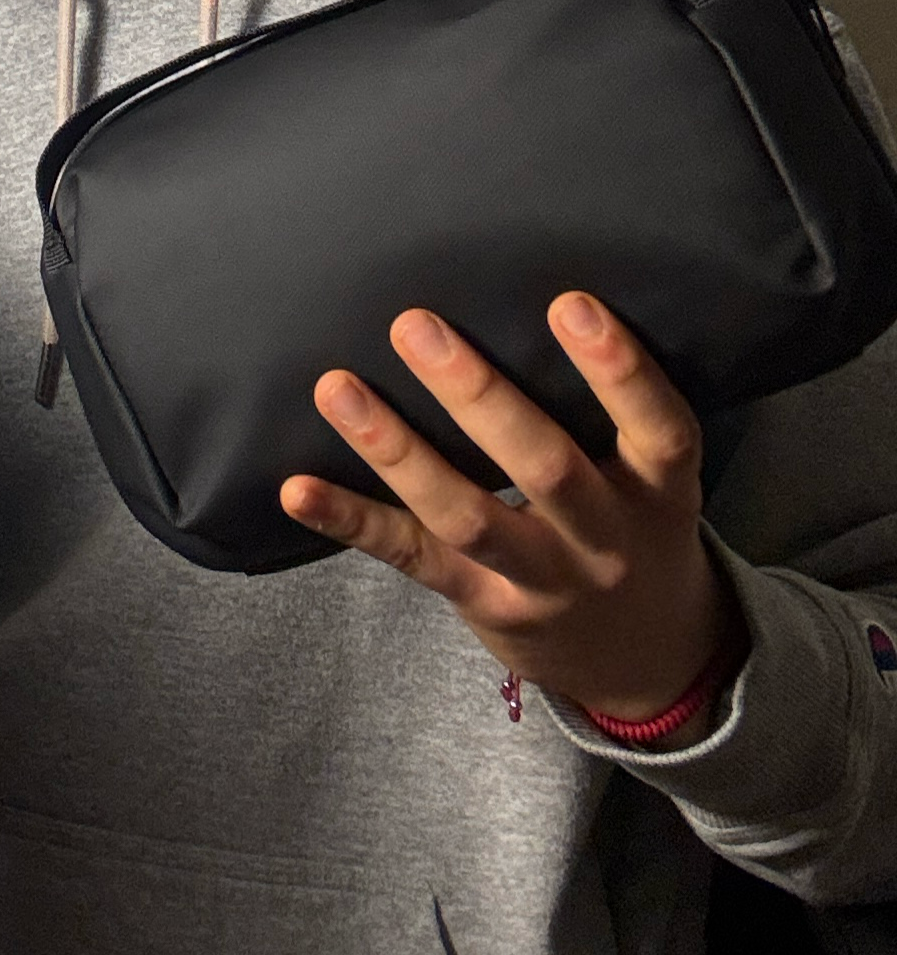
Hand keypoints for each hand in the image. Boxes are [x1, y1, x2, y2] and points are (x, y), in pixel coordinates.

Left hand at [280, 293, 745, 733]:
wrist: (646, 661)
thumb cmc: (632, 528)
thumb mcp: (653, 480)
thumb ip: (610, 412)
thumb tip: (530, 292)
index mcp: (659, 494)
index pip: (660, 432)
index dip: (621, 372)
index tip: (570, 303)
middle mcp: (604, 540)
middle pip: (545, 467)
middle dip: (479, 396)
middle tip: (415, 325)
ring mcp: (540, 579)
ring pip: (466, 514)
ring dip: (396, 450)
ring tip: (336, 388)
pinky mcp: (480, 601)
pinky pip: (410, 557)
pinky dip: (350, 520)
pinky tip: (295, 489)